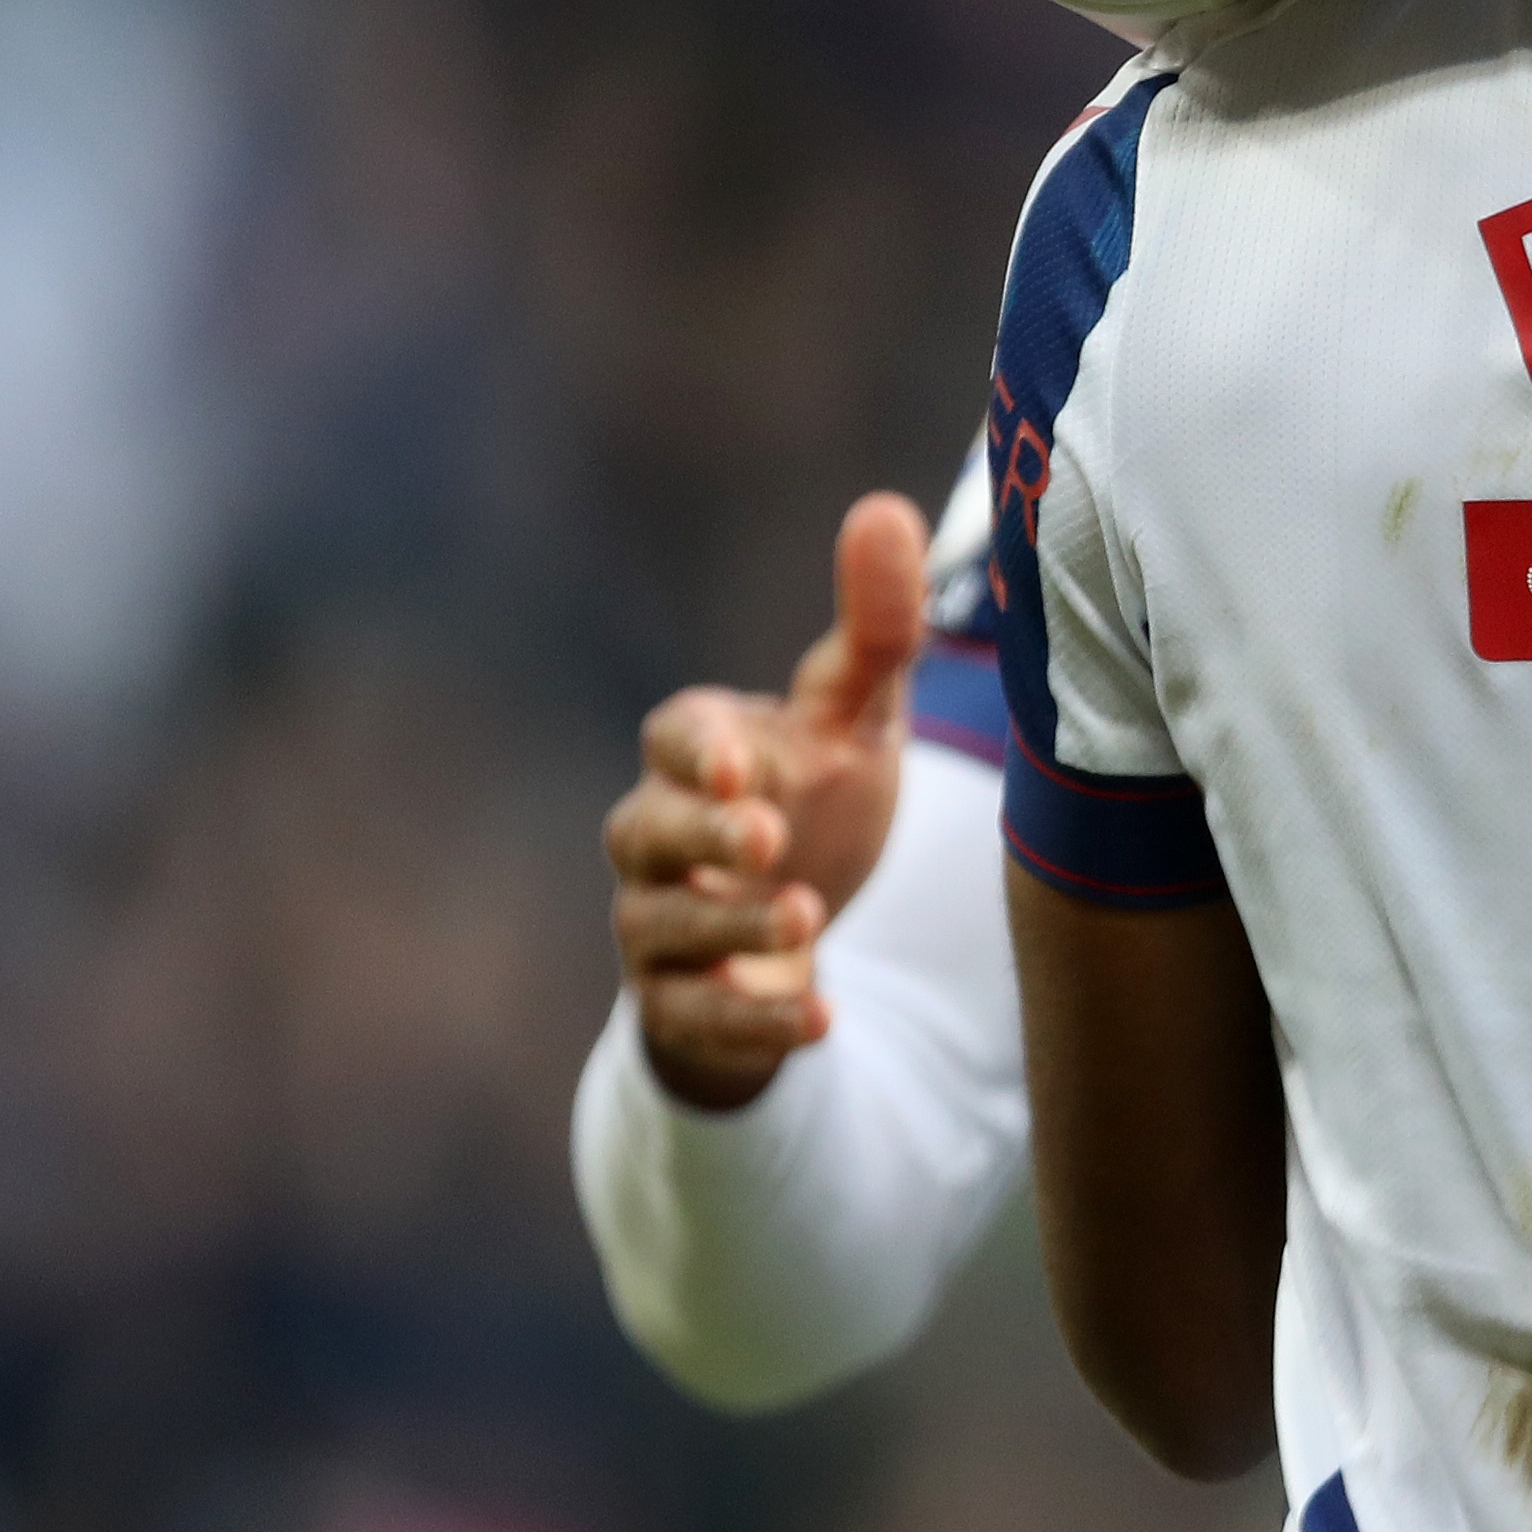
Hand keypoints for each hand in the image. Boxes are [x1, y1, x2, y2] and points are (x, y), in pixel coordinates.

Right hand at [603, 493, 928, 1110]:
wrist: (798, 922)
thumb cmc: (819, 794)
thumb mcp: (860, 718)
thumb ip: (875, 628)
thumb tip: (885, 508)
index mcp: (700, 753)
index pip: (675, 738)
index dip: (701, 752)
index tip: (743, 762)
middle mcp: (658, 834)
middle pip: (646, 831)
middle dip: (700, 834)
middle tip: (765, 838)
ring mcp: (658, 922)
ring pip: (661, 927)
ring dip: (730, 927)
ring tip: (805, 915)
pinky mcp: (678, 1003)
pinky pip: (696, 1017)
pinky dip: (756, 1022)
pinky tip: (825, 1020)